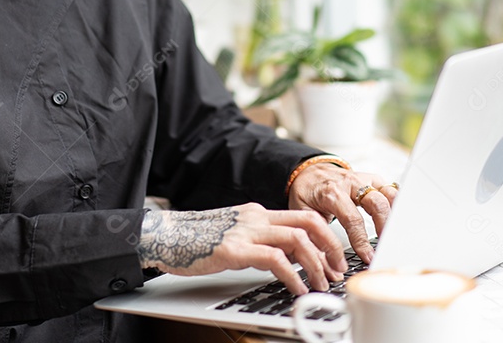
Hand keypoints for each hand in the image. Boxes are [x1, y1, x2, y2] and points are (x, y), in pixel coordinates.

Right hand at [136, 203, 346, 294]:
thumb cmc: (196, 240)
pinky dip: (292, 276)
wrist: (165, 236)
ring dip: (316, 265)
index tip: (334, 259)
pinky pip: (274, 259)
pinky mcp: (234, 249)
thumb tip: (287, 260)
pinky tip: (297, 289)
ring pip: (297, 239)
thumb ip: (260, 243)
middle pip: (308, 223)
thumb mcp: (236, 236)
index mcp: (258, 214)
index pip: (303, 218)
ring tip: (320, 285)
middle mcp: (256, 218)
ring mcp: (245, 231)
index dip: (326, 237)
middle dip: (329, 248)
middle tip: (337, 272)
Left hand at [287, 164, 397, 264]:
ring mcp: (363, 179)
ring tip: (396, 234)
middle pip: (376, 203)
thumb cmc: (306, 192)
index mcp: (332, 192)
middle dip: (385, 227)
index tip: (367, 256)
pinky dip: (397, 203)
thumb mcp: (303, 213)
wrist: (307, 172)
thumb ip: (316, 235)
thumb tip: (328, 263)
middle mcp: (350, 183)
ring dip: (395, 214)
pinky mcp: (372, 179)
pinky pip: (390, 189)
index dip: (361, 240)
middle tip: (386, 247)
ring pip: (388, 192)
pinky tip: (400, 218)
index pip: (352, 219)